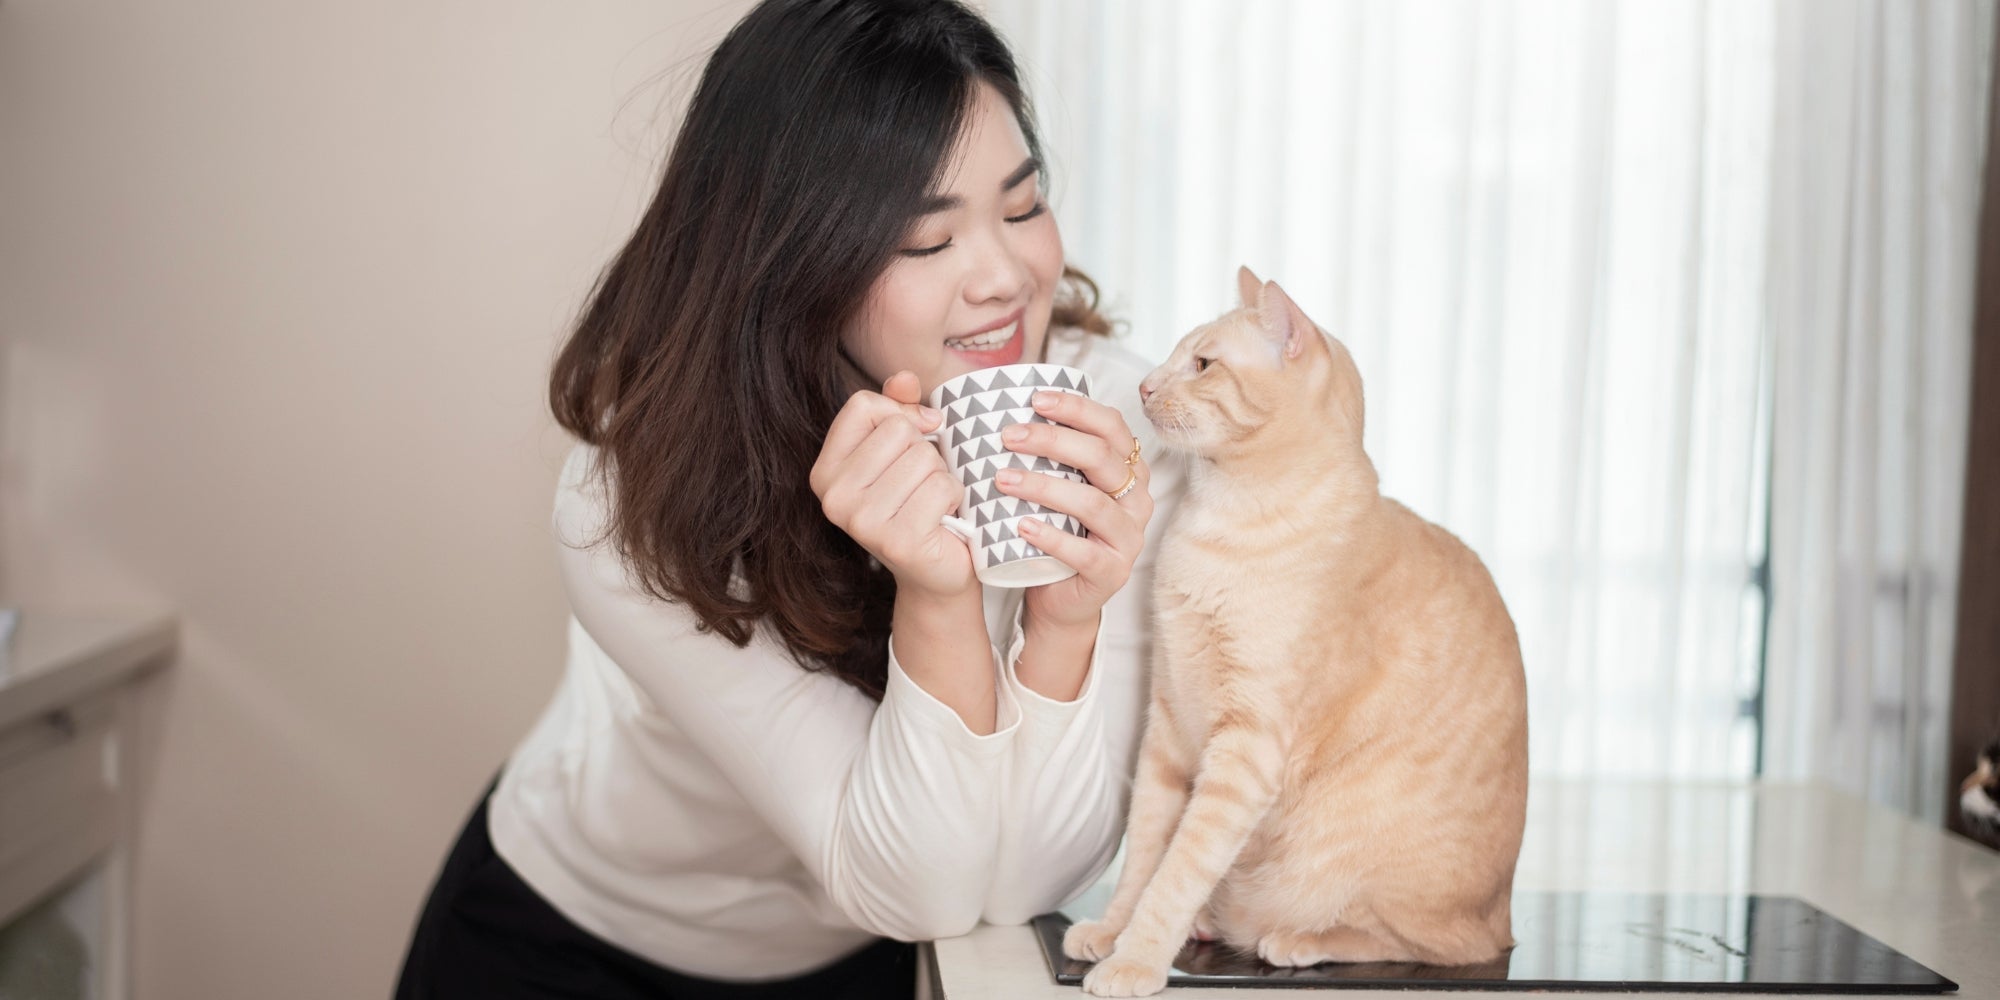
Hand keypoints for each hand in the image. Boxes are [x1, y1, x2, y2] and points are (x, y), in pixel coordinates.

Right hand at [810, 371, 974, 598]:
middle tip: (921, 484)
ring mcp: (861, 522)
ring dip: (941, 475)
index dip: (900, 415)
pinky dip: (955, 497)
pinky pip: (942, 485)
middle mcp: (833, 497)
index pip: (862, 406)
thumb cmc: (919, 504)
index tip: (914, 439)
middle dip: (925, 451)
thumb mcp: (905, 451)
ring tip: (932, 502)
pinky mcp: (897, 540)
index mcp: (825, 471)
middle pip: (898, 430)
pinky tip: (944, 518)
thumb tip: (905, 378)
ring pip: (923, 457)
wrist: (938, 572)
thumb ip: (900, 410)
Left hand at [993, 390, 1153, 630]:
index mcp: (1128, 470)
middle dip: (1052, 441)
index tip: (1035, 399)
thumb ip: (1050, 456)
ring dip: (1043, 487)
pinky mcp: (1113, 572)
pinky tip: (1021, 526)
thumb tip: (1002, 410)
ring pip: (1092, 503)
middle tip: (1009, 436)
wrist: (1060, 597)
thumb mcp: (1059, 488)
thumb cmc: (1057, 531)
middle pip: (1101, 458)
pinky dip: (1051, 537)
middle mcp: (1136, 500)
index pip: (1111, 427)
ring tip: (1002, 480)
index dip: (1076, 409)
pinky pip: (1084, 552)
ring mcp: (1128, 538)